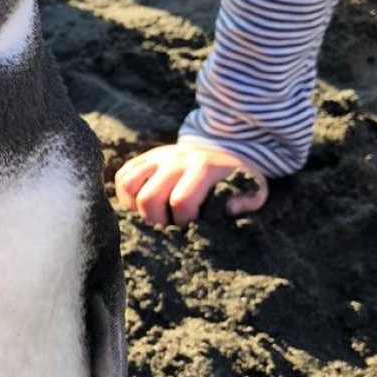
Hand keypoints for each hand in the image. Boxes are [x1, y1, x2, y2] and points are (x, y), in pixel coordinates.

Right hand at [113, 143, 268, 226]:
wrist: (222, 147)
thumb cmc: (235, 177)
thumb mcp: (254, 186)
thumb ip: (249, 200)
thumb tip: (230, 209)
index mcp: (203, 167)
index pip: (181, 201)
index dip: (182, 222)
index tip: (189, 228)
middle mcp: (177, 159)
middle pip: (149, 197)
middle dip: (155, 220)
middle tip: (167, 228)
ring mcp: (158, 156)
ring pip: (130, 184)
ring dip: (136, 208)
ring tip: (152, 216)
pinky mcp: (145, 157)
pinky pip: (122, 176)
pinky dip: (125, 195)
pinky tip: (140, 205)